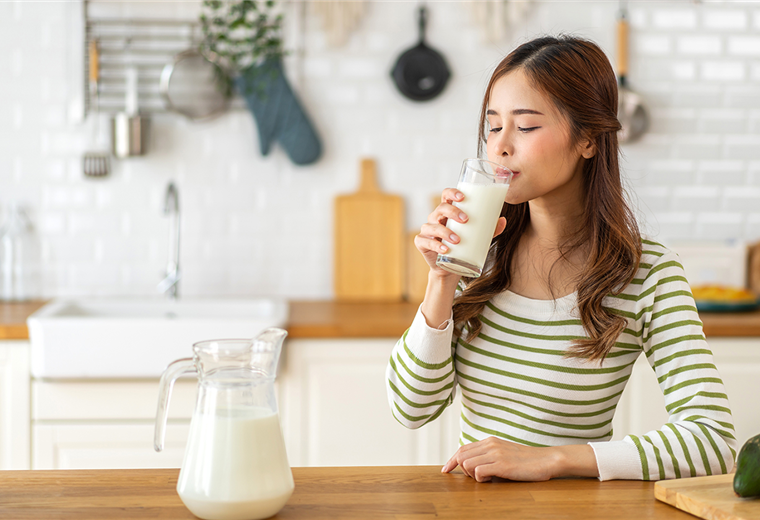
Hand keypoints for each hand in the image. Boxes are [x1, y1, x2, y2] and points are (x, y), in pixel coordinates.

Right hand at [415, 188, 506, 275]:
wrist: (449, 268)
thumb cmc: (463, 247)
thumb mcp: (477, 237)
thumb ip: (490, 229)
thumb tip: (503, 220)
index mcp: (447, 212)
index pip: (446, 195)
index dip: (452, 193)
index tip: (463, 197)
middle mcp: (435, 218)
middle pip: (441, 208)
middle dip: (452, 212)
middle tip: (466, 219)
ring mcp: (427, 230)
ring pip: (432, 226)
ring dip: (445, 232)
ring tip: (457, 240)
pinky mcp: (422, 243)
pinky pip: (425, 242)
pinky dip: (435, 245)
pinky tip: (445, 249)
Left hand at [441, 436, 597, 481]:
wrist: (546, 460)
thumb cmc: (526, 461)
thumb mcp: (504, 454)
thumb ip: (489, 456)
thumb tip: (472, 467)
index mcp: (490, 441)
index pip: (462, 448)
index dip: (452, 460)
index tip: (445, 470)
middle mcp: (490, 444)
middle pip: (461, 455)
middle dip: (460, 469)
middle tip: (473, 478)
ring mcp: (495, 454)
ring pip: (467, 464)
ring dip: (471, 475)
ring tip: (485, 479)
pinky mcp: (502, 464)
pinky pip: (479, 471)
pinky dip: (480, 479)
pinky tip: (490, 480)